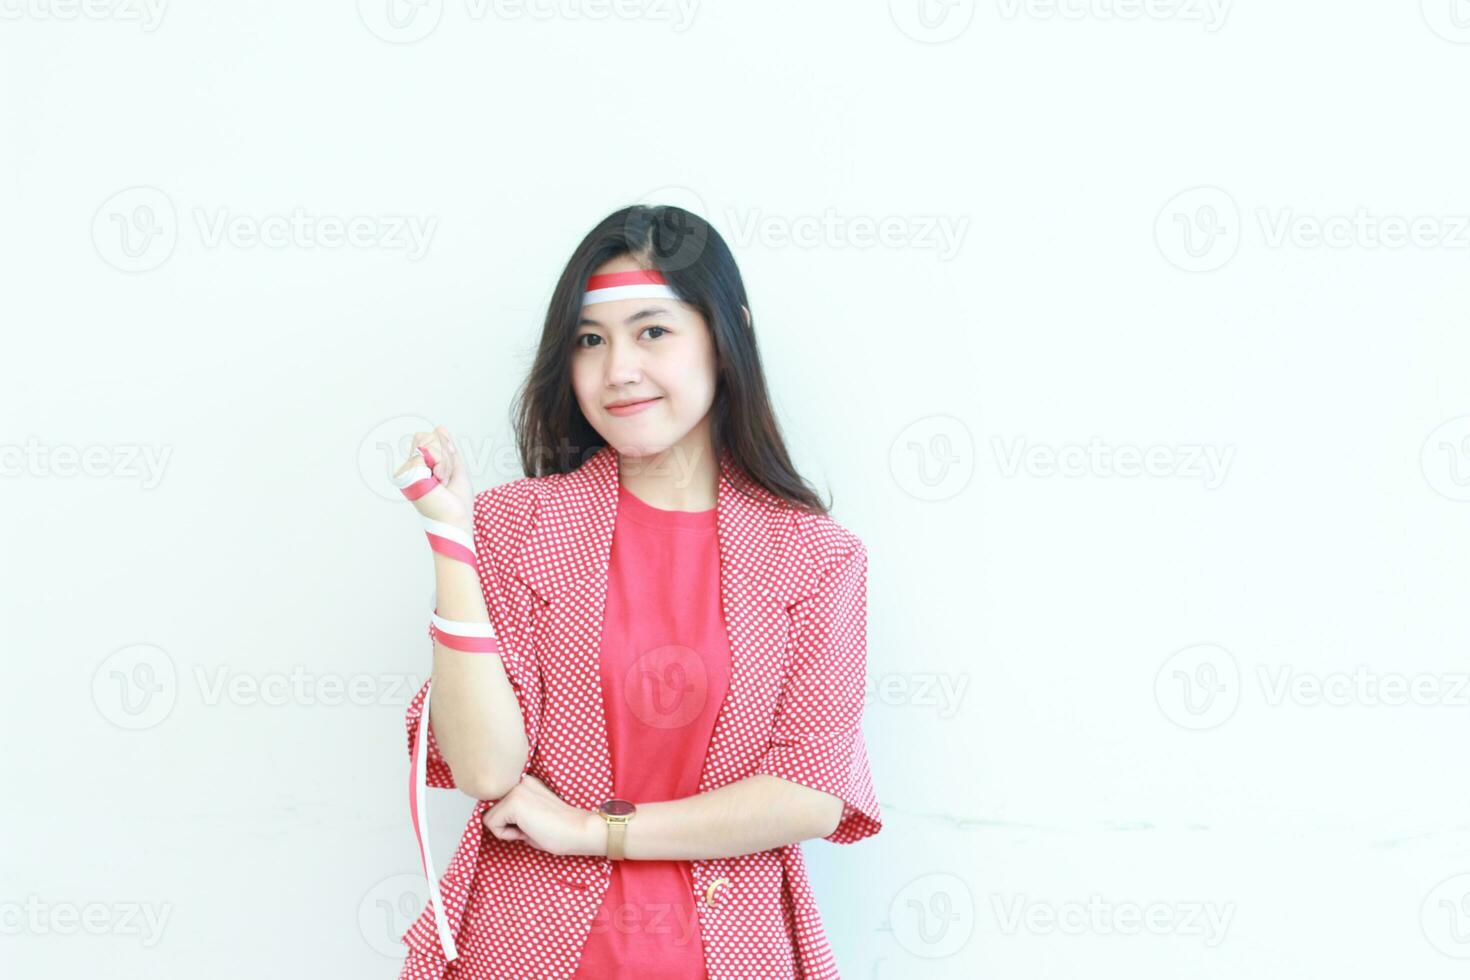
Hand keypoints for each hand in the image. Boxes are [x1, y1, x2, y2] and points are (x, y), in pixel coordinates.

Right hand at [393, 424, 472, 528]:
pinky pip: (428, 451)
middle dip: (444, 454)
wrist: (456, 520)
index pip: (427, 438)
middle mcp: (408, 469)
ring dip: (444, 461)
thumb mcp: (455, 469)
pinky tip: (438, 483)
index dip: (445, 450)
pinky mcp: (407, 473)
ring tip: (441, 482)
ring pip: (427, 441)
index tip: (447, 475)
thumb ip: (447, 448)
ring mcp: (406, 471)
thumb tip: (439, 427)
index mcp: (417, 469)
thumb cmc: (457, 503)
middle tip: (444, 478)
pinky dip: (441, 465)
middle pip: (425, 436)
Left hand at [481, 775, 605, 857]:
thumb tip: (491, 818)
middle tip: (528, 827)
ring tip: (528, 829)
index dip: (506, 819)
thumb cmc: (559, 830)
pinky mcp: (513, 802)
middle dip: (503, 823)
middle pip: (489, 807)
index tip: (527, 825)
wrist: (579, 831)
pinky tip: (526, 832)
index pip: (496, 800)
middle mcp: (518, 780)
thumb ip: (511, 811)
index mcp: (524, 781)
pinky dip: (505, 834)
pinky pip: (491, 824)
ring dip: (504, 829)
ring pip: (488, 815)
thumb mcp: (530, 815)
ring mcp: (515, 789)